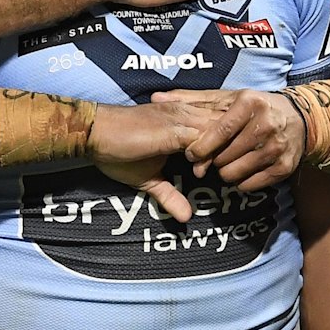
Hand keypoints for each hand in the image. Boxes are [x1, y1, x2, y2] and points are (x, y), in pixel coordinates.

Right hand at [88, 100, 223, 221]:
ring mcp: (181, 118)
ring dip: (223, 153)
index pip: (221, 123)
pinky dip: (208, 155)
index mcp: (183, 117)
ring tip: (219, 175)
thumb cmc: (117, 150)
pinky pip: (203, 140)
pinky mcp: (173, 129)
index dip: (230, 144)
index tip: (227, 169)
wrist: (94, 133)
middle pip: (228, 124)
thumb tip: (186, 217)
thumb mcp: (149, 178)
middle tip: (232, 172)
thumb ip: (169, 194)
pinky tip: (201, 172)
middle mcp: (186, 112)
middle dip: (235, 146)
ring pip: (220, 131)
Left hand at [152, 87, 304, 189]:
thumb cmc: (252, 106)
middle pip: (225, 155)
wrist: (298, 119)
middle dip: (212, 160)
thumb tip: (156, 96)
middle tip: (210, 159)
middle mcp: (266, 124)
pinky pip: (250, 185)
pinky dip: (240, 181)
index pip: (219, 130)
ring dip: (224, 171)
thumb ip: (190, 99)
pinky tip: (240, 169)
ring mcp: (277, 147)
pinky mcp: (284, 167)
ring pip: (235, 172)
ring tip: (224, 162)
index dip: (202, 145)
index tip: (191, 154)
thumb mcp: (226, 97)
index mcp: (250, 103)